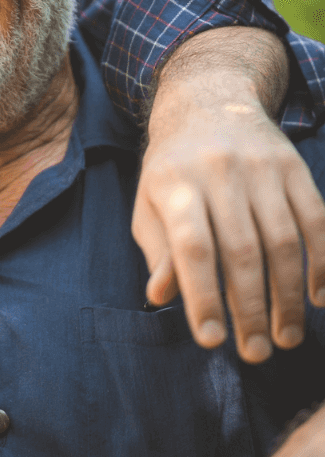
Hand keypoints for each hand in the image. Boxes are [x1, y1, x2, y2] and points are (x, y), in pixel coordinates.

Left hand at [136, 29, 324, 361]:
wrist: (208, 103)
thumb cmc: (172, 170)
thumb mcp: (149, 203)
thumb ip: (158, 250)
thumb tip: (162, 296)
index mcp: (174, 183)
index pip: (191, 247)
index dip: (202, 296)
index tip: (211, 341)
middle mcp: (218, 173)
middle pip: (241, 251)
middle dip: (251, 309)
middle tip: (256, 353)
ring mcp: (261, 168)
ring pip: (283, 242)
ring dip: (289, 297)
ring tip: (286, 338)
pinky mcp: (295, 168)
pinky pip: (316, 221)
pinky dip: (322, 264)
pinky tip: (319, 299)